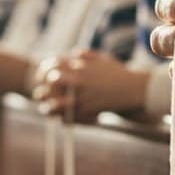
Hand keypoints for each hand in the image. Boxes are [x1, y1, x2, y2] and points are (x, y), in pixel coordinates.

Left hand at [33, 50, 148, 121]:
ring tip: (46, 110)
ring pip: (57, 102)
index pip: (54, 64)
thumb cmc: (119, 74)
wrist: (134, 90)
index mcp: (81, 65)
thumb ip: (87, 56)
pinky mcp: (89, 110)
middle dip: (45, 86)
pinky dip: (64, 119)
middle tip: (40, 93)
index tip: (42, 77)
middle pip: (53, 80)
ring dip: (49, 106)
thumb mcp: (104, 59)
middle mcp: (80, 79)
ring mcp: (83, 95)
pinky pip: (71, 116)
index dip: (44, 70)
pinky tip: (61, 120)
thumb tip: (74, 54)